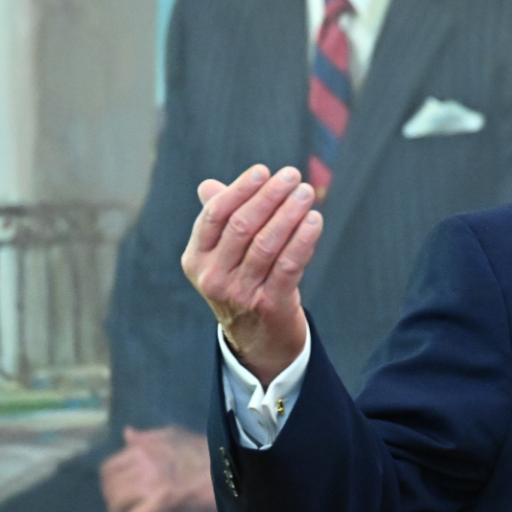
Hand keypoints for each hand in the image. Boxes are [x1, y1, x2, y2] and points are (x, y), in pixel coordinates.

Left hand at [100, 425, 231, 511]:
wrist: (230, 463)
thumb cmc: (206, 449)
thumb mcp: (176, 435)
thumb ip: (149, 436)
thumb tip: (126, 434)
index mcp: (144, 446)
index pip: (109, 468)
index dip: (108, 485)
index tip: (113, 495)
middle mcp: (144, 461)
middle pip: (110, 487)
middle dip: (111, 503)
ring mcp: (152, 479)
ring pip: (118, 503)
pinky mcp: (162, 499)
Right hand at [181, 163, 321, 384]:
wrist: (259, 340)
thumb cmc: (242, 284)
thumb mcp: (223, 257)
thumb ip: (219, 221)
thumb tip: (208, 185)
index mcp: (196, 259)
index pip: (215, 215)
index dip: (240, 190)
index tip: (263, 171)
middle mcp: (213, 277)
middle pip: (242, 226)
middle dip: (269, 196)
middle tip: (292, 176)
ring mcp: (240, 294)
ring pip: (267, 243)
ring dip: (290, 213)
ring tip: (307, 193)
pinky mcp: (269, 306)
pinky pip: (289, 265)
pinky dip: (304, 239)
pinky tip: (315, 220)